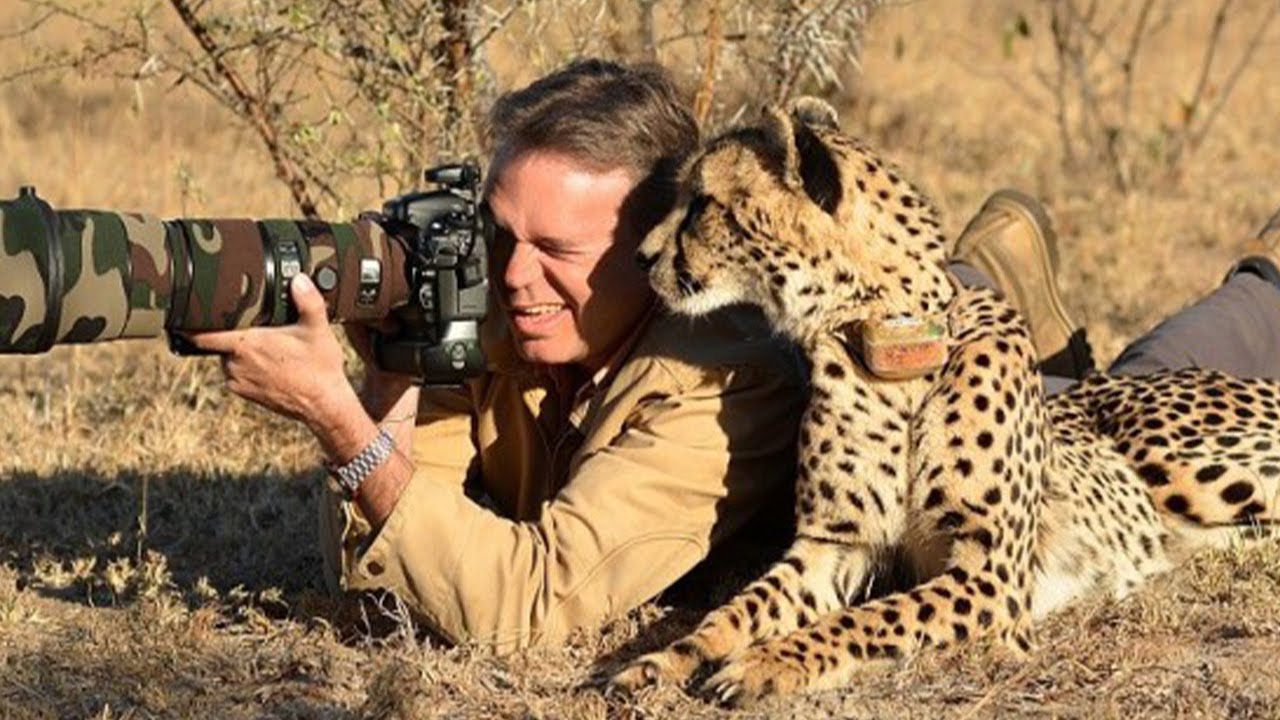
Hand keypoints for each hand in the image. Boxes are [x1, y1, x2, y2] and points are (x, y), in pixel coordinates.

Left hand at [185, 273, 354, 428]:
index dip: (187, 324)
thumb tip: (299, 278)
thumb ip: (308, 301)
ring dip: (241, 349)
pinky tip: (271, 364)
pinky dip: (248, 366)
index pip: (201, 335)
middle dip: (234, 331)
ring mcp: (238, 381)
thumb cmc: (320, 368)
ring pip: (229, 356)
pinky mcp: (244, 393)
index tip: (182, 314)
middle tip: (258, 326)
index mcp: (246, 344)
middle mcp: (235, 364)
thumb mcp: (318, 329)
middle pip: (221, 340)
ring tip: (270, 347)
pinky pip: (237, 373)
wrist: (324, 405)